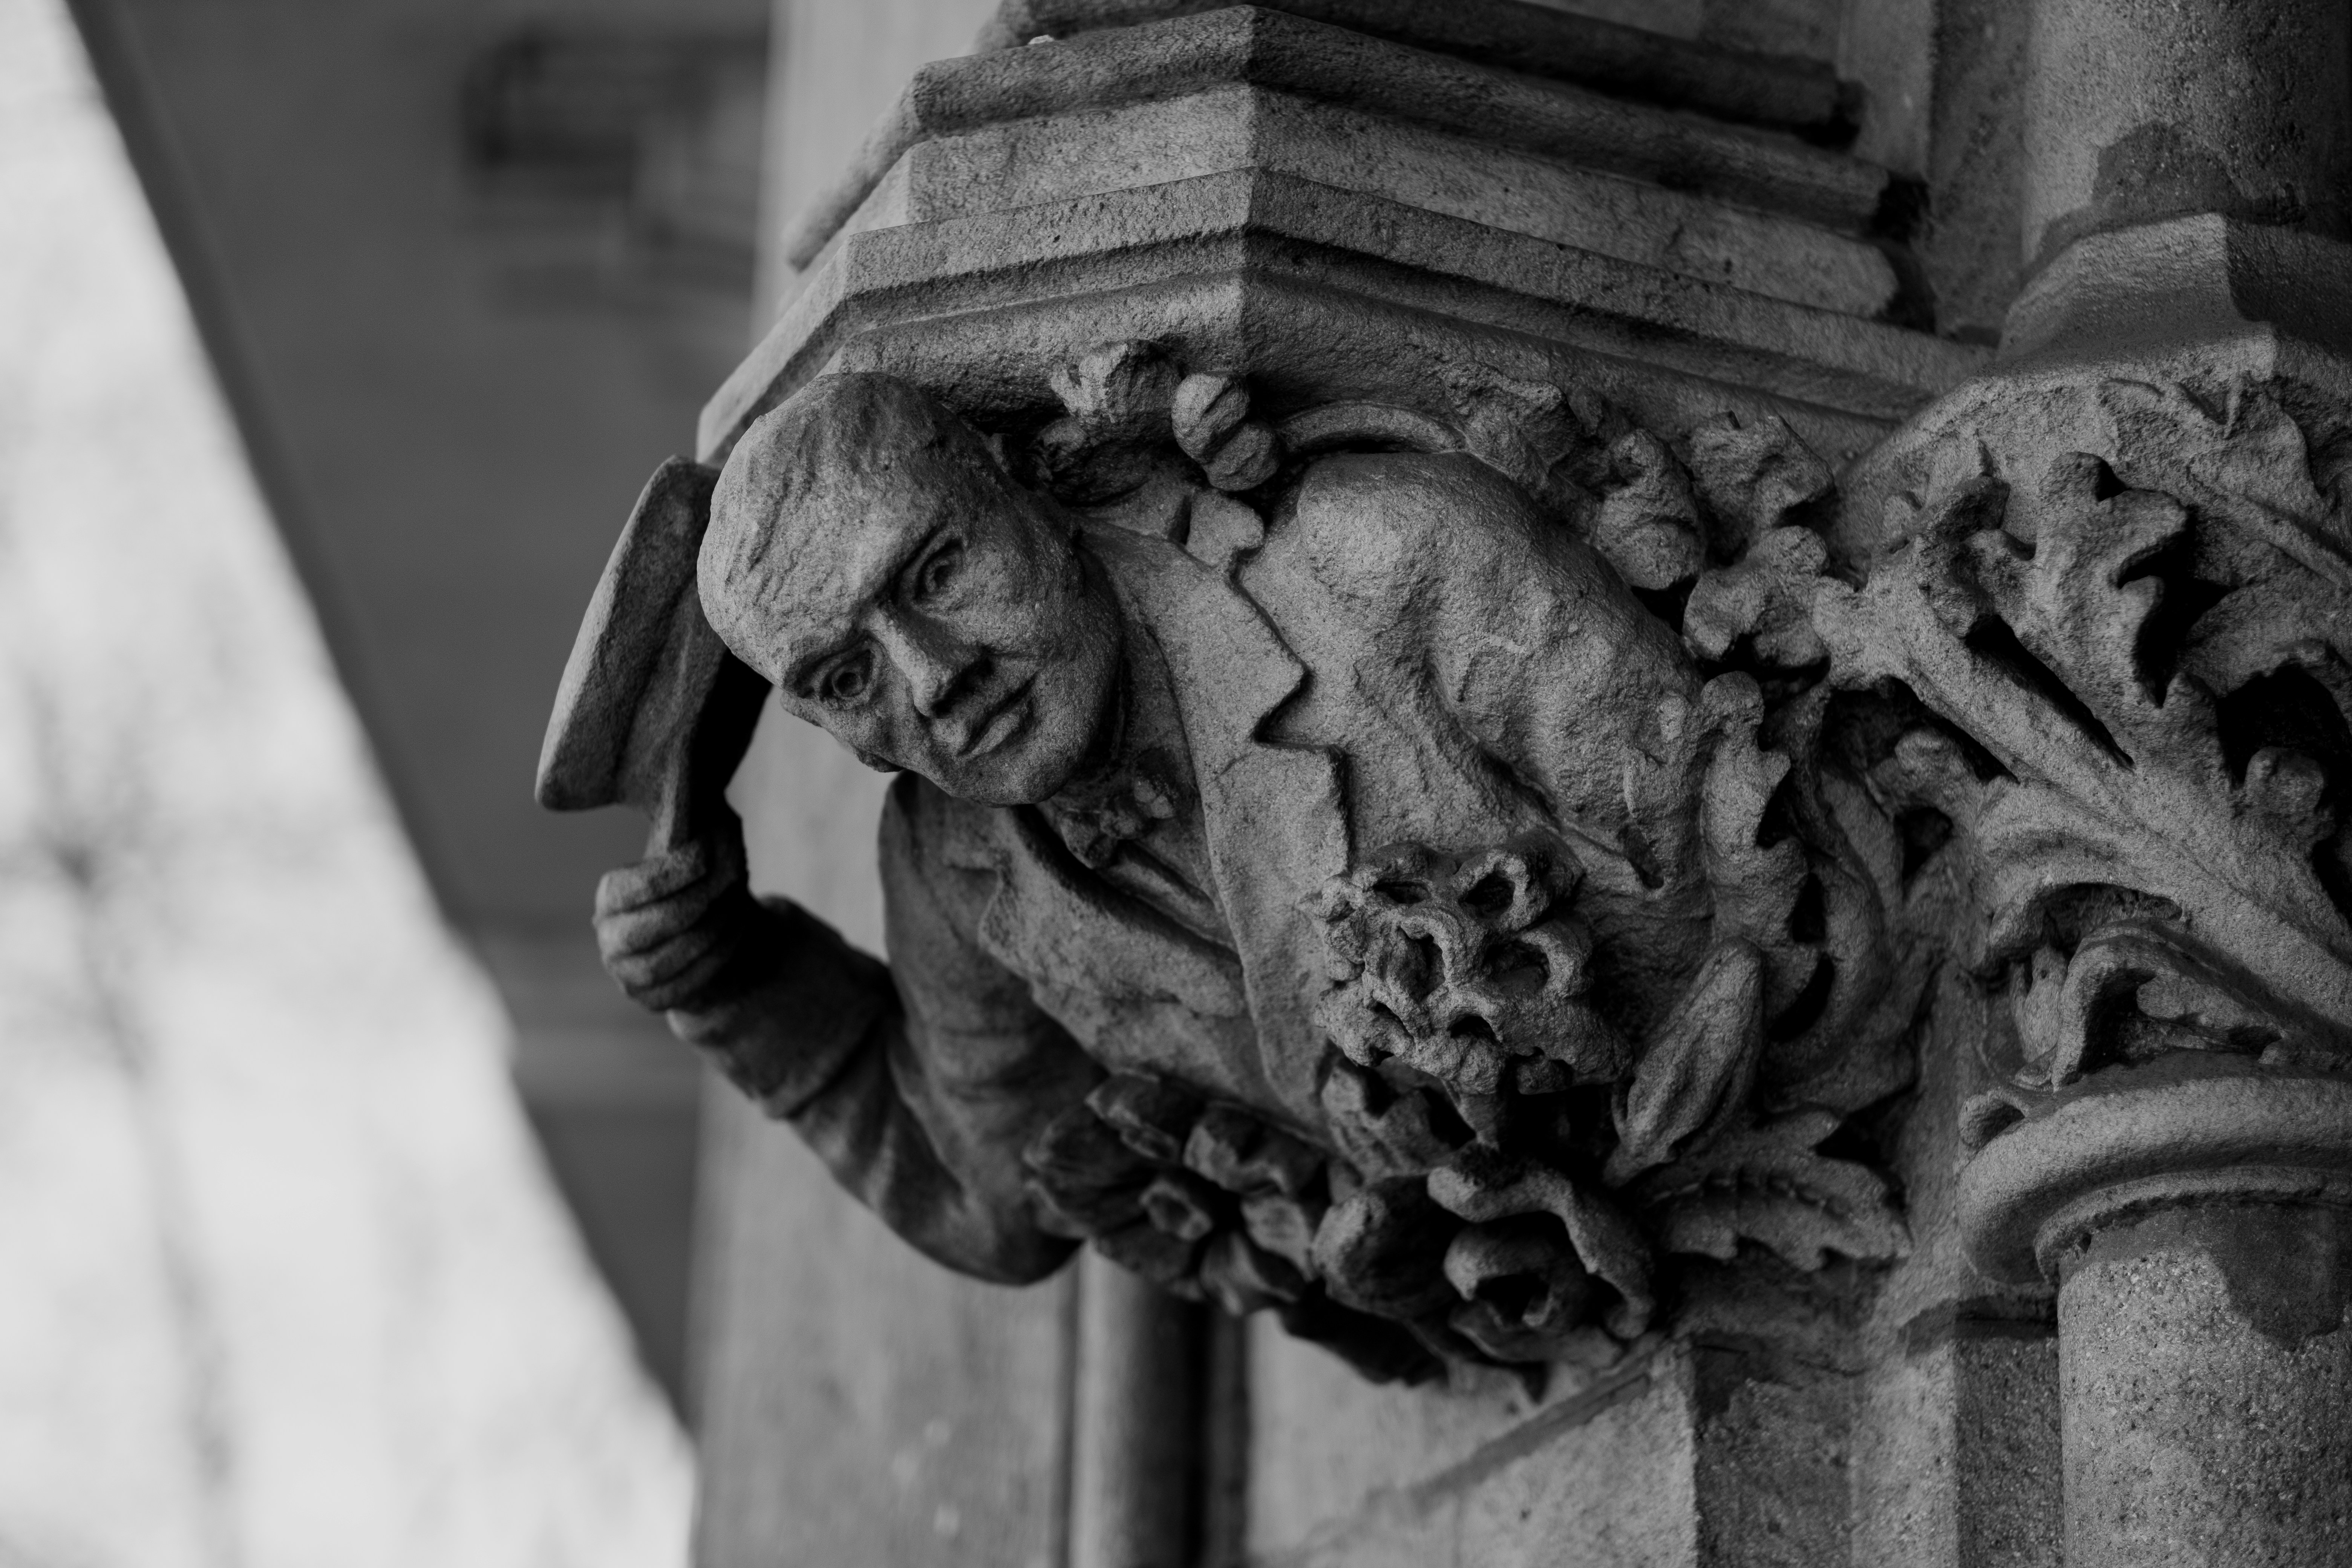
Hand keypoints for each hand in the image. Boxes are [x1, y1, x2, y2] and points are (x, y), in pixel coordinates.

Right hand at [594, 826, 755, 1013]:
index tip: (704, 856)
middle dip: (689, 907)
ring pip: (662, 963)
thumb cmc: (702, 875)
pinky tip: (735, 933)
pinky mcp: (652, 999)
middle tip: (727, 885)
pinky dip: (712, 962)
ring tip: (736, 907)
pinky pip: (679, 989)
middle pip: (644, 929)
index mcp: (610, 898)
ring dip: (705, 935)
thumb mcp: (702, 844)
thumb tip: (708, 838)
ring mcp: (627, 974)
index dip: (665, 875)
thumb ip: (699, 835)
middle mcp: (610, 938)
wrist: (711, 921)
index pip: (626, 889)